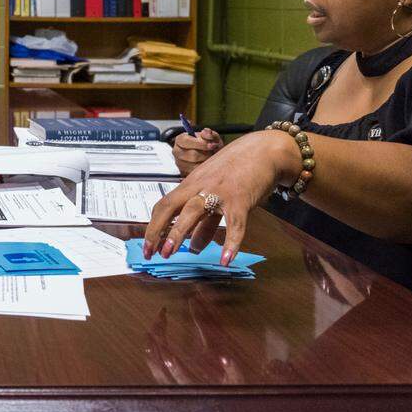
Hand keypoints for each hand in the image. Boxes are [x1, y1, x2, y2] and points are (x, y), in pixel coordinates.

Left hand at [145, 129, 298, 265]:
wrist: (263, 151)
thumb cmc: (236, 171)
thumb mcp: (214, 191)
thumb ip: (204, 221)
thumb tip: (194, 247)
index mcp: (191, 184)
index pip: (164, 205)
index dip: (153, 226)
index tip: (147, 245)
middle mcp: (200, 186)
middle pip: (171, 207)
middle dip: (157, 230)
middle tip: (151, 252)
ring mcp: (219, 192)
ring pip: (193, 212)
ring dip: (178, 232)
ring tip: (170, 252)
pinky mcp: (241, 199)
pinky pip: (235, 224)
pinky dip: (231, 243)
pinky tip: (225, 260)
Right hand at [172, 128, 222, 174]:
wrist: (208, 156)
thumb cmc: (208, 145)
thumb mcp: (210, 137)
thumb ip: (209, 133)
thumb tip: (206, 132)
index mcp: (180, 140)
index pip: (186, 141)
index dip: (200, 143)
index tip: (212, 145)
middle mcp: (177, 152)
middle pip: (192, 155)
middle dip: (206, 154)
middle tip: (213, 153)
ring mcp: (179, 163)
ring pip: (195, 166)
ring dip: (206, 162)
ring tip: (210, 158)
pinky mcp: (184, 173)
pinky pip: (196, 173)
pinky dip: (204, 169)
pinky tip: (207, 164)